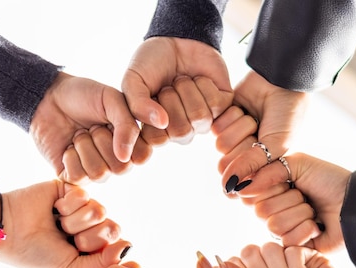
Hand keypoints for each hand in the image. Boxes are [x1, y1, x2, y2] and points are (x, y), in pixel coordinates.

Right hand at [0, 180, 130, 267]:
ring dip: (74, 221)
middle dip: (86, 236)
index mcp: (94, 247)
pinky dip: (67, 205)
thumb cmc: (38, 256)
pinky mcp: (72, 187)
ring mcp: (83, 206)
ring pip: (100, 210)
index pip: (116, 243)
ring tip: (56, 223)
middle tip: (64, 237)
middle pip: (112, 227)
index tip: (75, 252)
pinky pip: (85, 194)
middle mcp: (91, 226)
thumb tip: (129, 246)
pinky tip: (54, 208)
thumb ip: (103, 263)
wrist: (8, 232)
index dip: (96, 249)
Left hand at [30, 72, 152, 182]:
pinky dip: (70, 158)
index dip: (128, 140)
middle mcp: (116, 159)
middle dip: (103, 141)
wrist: (48, 98)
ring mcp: (96, 169)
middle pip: (121, 168)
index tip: (113, 121)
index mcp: (131, 141)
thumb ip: (127, 125)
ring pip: (99, 174)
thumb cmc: (83, 96)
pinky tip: (68, 146)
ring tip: (79, 134)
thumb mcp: (111, 100)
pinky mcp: (74, 176)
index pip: (142, 156)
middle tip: (92, 126)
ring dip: (85, 148)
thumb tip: (126, 158)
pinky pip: (79, 176)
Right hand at [122, 37, 232, 152]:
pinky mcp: (222, 107)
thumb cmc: (151, 63)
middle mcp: (180, 131)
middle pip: (181, 132)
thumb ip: (137, 105)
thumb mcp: (133, 81)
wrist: (176, 38)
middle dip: (171, 100)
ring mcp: (202, 121)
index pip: (157, 140)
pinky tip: (197, 79)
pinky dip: (204, 84)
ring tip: (182, 81)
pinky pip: (215, 104)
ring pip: (199, 117)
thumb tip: (161, 123)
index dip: (152, 116)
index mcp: (157, 131)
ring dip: (187, 90)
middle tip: (168, 86)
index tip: (150, 96)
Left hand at [217, 70, 308, 194]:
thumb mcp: (276, 145)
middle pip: (227, 164)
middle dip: (245, 146)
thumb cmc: (287, 115)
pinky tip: (243, 108)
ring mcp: (232, 137)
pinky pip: (215, 126)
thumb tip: (228, 187)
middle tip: (259, 132)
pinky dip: (231, 116)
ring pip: (221, 145)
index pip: (241, 181)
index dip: (251, 166)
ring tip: (253, 118)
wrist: (281, 80)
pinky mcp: (221, 119)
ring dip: (240, 129)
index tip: (267, 153)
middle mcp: (244, 154)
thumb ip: (252, 167)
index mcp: (260, 165)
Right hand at [236, 153, 350, 252]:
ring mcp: (283, 229)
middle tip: (306, 198)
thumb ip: (265, 170)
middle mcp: (274, 210)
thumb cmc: (329, 181)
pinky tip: (318, 227)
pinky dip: (307, 231)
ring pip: (274, 226)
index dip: (272, 186)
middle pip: (261, 211)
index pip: (251, 192)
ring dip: (300, 215)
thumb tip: (236, 185)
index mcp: (271, 189)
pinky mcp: (294, 247)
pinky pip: (287, 240)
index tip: (290, 181)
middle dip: (289, 201)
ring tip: (314, 212)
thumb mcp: (297, 163)